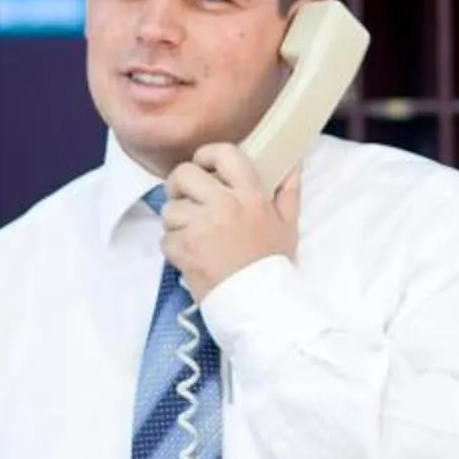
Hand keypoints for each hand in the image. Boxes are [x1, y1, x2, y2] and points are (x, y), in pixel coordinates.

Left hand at [161, 142, 299, 301]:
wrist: (260, 303)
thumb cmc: (272, 264)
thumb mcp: (288, 224)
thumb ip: (289, 190)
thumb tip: (293, 162)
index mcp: (250, 195)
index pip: (224, 154)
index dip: (207, 154)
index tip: (203, 164)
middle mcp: (224, 205)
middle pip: (184, 174)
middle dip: (178, 185)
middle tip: (184, 197)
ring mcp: (201, 227)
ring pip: (169, 209)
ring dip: (175, 222)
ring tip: (190, 233)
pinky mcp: (185, 250)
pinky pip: (165, 238)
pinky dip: (173, 248)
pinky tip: (189, 255)